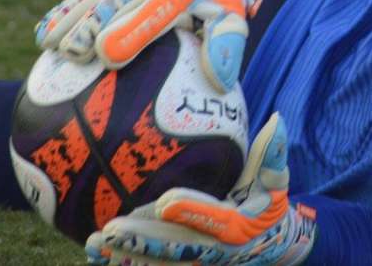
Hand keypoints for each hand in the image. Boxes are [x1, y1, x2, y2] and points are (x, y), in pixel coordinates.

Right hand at [35, 0, 263, 90]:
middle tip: (72, 54)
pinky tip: (43, 37)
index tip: (108, 56)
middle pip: (113, 2)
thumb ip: (226, 46)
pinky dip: (63, 13)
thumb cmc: (219, 4)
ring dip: (70, 19)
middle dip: (90, 25)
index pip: (153, 10)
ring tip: (49, 45)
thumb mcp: (233, 20)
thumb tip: (220, 82)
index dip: (128, 31)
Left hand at [86, 113, 315, 265]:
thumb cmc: (267, 203)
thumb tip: (277, 120)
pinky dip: (124, 264)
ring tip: (95, 244)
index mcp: (239, 226)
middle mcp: (216, 251)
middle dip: (144, 243)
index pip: (215, 221)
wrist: (268, 245)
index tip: (164, 202)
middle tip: (111, 230)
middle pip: (178, 250)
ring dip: (126, 258)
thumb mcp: (276, 180)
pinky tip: (95, 254)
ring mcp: (196, 263)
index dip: (191, 212)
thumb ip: (273, 152)